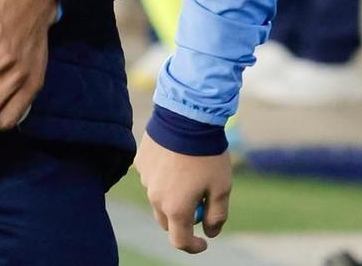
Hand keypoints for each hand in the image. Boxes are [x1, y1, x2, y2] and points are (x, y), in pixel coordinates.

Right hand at [135, 138, 232, 253]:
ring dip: (173, 194)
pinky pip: (152, 177)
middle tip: (200, 203)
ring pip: (159, 197)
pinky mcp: (140, 162)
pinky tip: (176, 156)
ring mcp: (145, 180)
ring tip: (190, 171)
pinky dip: (163, 175)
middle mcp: (155, 198)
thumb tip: (211, 232)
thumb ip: (217, 215)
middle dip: (183, 219)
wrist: (187, 115)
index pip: (180, 240)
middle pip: (167, 220)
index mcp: (176, 209)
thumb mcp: (222, 187)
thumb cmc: (207, 153)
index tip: (204, 242)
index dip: (193, 246)